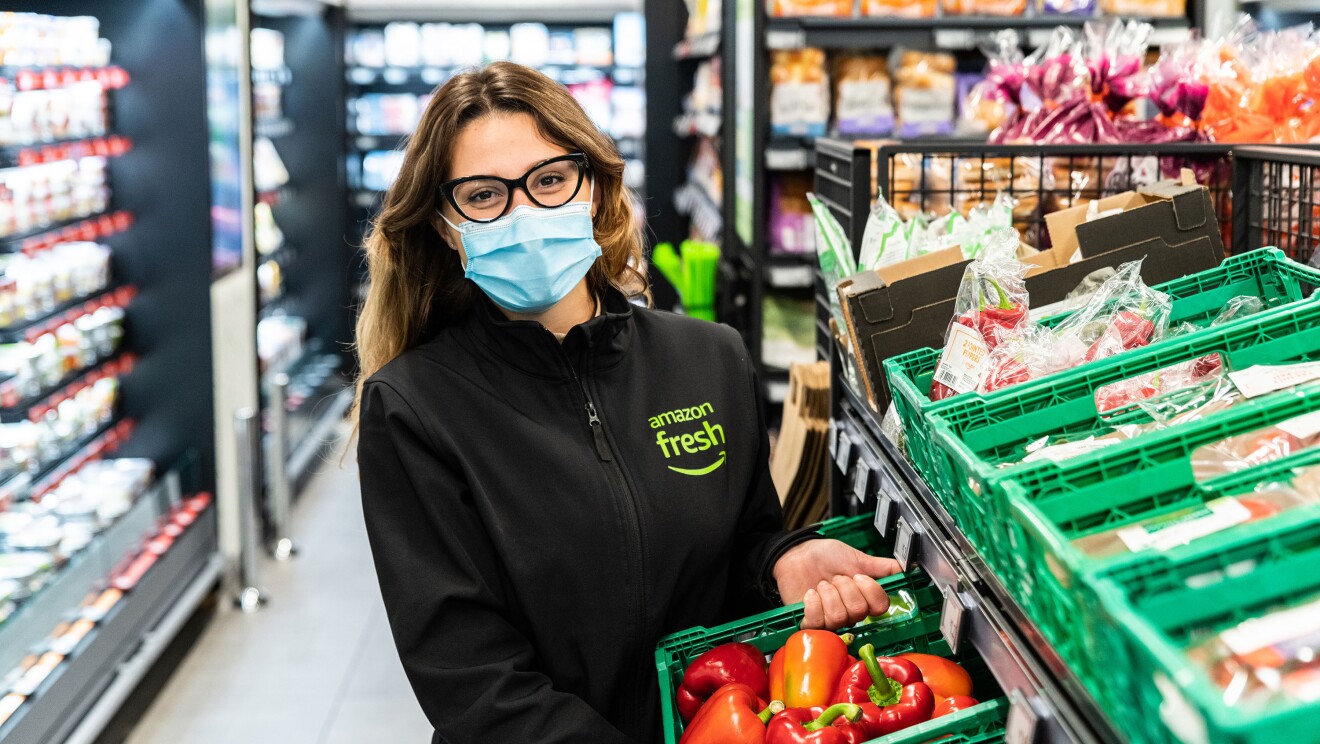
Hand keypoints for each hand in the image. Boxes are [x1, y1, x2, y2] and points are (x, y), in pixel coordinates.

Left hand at [772, 539, 901, 629]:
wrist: (797, 553)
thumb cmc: (826, 556)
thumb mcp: (856, 558)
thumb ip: (882, 567)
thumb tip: (908, 568)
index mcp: (864, 599)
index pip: (880, 608)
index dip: (870, 590)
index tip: (858, 575)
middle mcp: (850, 614)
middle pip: (858, 611)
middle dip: (844, 587)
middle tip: (835, 577)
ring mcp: (830, 621)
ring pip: (839, 617)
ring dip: (828, 593)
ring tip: (822, 584)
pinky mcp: (810, 624)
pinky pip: (817, 622)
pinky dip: (813, 603)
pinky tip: (810, 592)